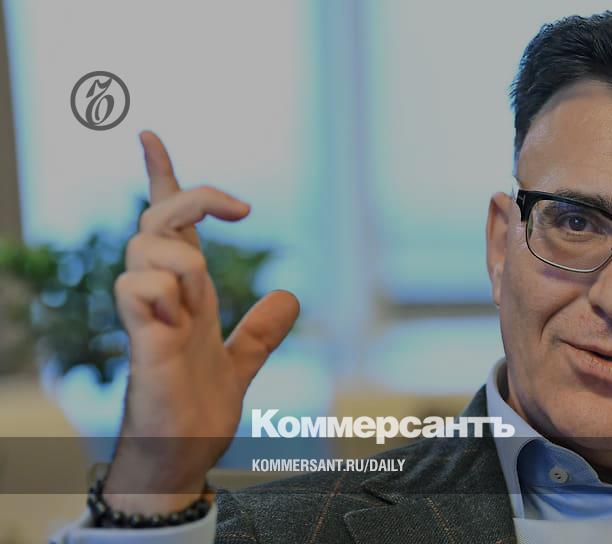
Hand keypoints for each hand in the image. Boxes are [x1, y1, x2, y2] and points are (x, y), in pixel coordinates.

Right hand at [103, 131, 299, 513]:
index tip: (150, 136)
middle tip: (243, 209)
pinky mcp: (142, 336)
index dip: (162, 177)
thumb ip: (261, 330)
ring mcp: (149, 311)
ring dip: (188, 265)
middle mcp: (163, 291)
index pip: (169, 221)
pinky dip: (164, 295)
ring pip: (151, 245)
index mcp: (187, 289)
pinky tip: (175, 324)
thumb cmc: (199, 406)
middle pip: (159, 216)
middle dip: (195, 196)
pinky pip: (138, 286)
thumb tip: (288, 296)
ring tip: (195, 310)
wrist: (184, 450)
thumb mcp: (241, 360)